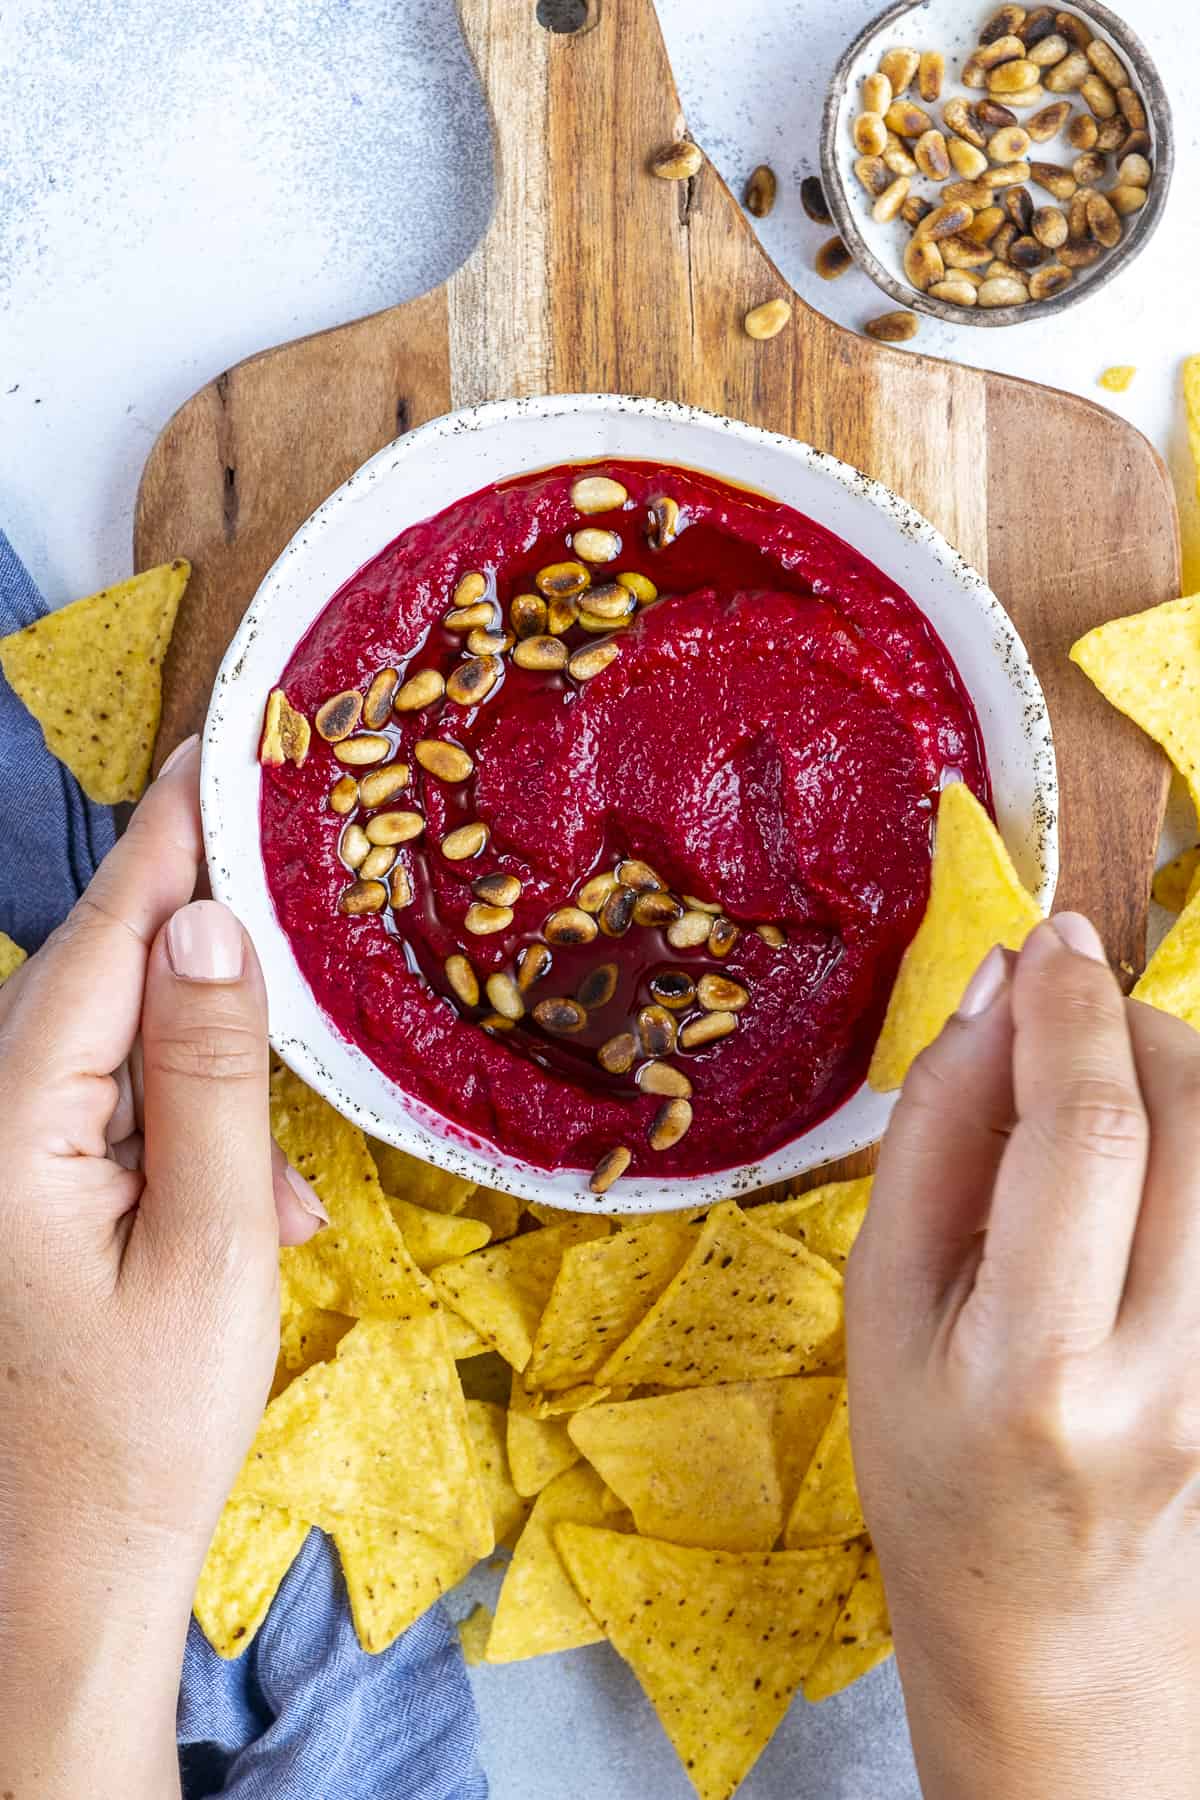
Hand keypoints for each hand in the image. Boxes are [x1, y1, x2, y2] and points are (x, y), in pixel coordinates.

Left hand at [0, 736, 324, 1798]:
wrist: (65, 1576)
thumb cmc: (139, 1432)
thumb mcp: (210, 1245)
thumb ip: (210, 1076)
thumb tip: (211, 923)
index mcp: (12, 1123)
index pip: (104, 935)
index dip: (170, 834)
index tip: (226, 746)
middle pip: (100, 977)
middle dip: (195, 929)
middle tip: (284, 862)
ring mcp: (4, 1167)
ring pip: (115, 1052)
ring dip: (209, 1063)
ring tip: (288, 1119)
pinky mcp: (28, 1204)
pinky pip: (112, 1122)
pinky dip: (189, 1135)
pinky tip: (257, 1199)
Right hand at [848, 914, 1199, 1799]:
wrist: (1046, 1620)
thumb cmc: (933, 1464)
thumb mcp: (881, 1303)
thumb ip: (934, 1133)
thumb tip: (997, 990)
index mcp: (1033, 1364)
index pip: (1089, 1133)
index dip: (1074, 1007)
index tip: (1052, 936)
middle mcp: (1167, 1374)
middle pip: (1192, 1118)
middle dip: (1130, 1025)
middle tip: (1066, 1018)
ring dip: (1174, 1077)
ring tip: (1099, 1099)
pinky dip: (1193, 1143)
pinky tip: (1140, 1168)